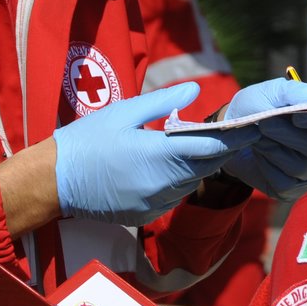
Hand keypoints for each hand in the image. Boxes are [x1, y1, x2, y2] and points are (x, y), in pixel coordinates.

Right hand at [53, 83, 257, 224]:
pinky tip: (169, 168)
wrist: (54, 181)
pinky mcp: (146, 215)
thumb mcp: (123, 112)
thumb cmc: (87, 141)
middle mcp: (162, 183)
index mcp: (158, 154)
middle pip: (205, 166)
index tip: (252, 129)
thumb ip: (163, 103)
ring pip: (191, 183)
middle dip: (219, 151)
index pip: (210, 147)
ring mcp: (154, 203)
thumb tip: (195, 90)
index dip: (233, 138)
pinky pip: (173, 197)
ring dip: (198, 166)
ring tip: (199, 147)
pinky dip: (178, 182)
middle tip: (234, 134)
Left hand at [220, 77, 306, 201]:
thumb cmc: (254, 109)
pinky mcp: (291, 188)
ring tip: (257, 136)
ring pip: (300, 167)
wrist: (229, 134)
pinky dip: (266, 166)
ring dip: (274, 149)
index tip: (297, 117)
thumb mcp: (266, 93)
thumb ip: (289, 92)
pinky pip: (283, 182)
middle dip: (289, 135)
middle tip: (264, 123)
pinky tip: (259, 154)